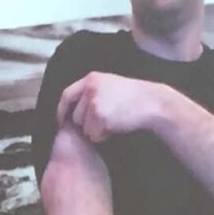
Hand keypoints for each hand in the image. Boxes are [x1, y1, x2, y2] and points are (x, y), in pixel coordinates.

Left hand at [56, 72, 170, 144]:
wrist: (152, 103)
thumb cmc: (133, 97)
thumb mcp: (110, 84)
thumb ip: (91, 91)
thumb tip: (72, 109)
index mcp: (91, 79)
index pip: (66, 95)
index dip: (62, 110)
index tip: (62, 120)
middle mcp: (90, 89)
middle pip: (76, 115)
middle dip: (86, 123)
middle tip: (105, 121)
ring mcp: (94, 103)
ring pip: (84, 127)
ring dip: (96, 130)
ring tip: (114, 121)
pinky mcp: (101, 118)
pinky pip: (94, 135)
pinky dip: (103, 135)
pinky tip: (117, 126)